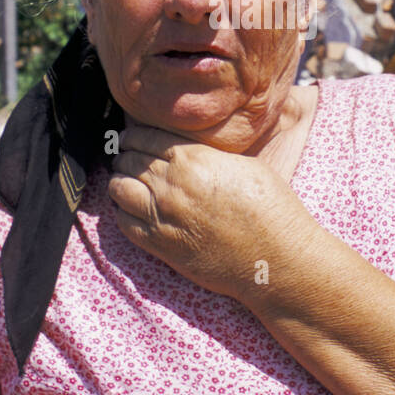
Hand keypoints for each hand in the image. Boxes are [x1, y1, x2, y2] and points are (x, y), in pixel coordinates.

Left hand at [108, 124, 319, 301]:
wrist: (276, 259)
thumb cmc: (271, 209)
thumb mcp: (244, 164)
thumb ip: (208, 154)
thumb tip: (188, 150)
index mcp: (193, 159)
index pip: (144, 137)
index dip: (134, 135)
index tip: (131, 137)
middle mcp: (171, 185)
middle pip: (129, 160)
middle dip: (125, 156)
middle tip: (127, 157)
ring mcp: (162, 217)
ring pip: (119, 189)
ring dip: (120, 181)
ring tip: (127, 181)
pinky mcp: (160, 246)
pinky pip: (123, 222)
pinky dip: (122, 211)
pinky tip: (132, 208)